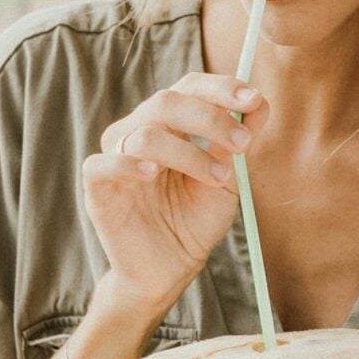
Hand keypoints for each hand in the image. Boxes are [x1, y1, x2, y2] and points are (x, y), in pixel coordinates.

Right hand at [82, 74, 268, 313]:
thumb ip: (237, 141)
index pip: (188, 88)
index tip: (253, 98)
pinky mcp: (97, 188)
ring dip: (189, 153)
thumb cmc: (194, 222)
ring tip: (217, 178)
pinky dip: (127, 164)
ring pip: (145, 134)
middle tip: (243, 142)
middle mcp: (139, 132)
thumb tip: (261, 103)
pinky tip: (152, 174)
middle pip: (166, 102)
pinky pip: (102, 164)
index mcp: (168, 124)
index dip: (219, 87)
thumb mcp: (227, 179)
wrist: (171, 270)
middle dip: (210, 118)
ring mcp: (115, 158)